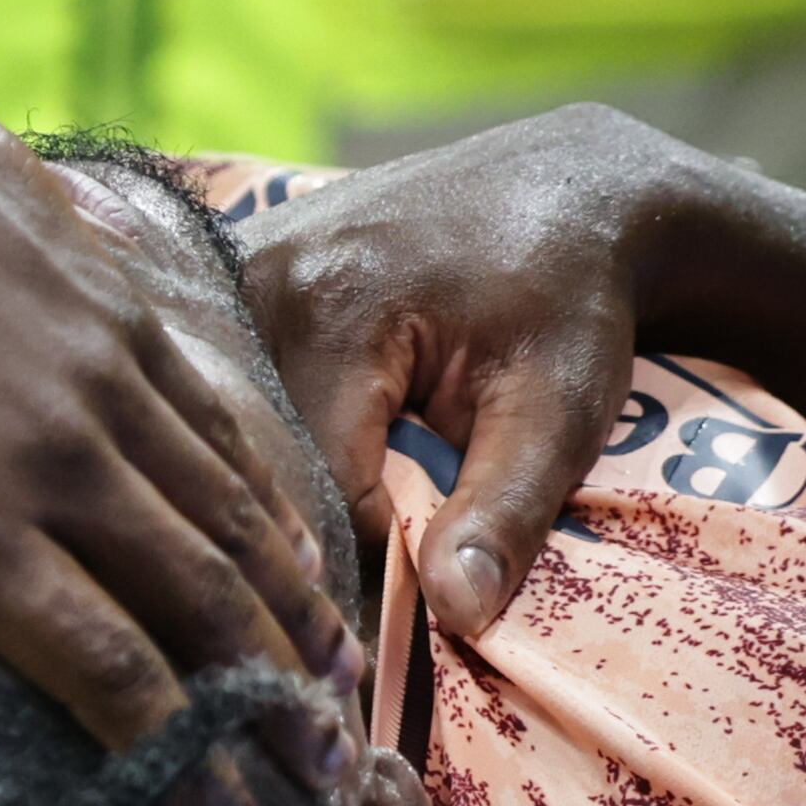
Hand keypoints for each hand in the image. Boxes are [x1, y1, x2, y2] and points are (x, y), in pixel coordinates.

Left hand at [0, 90, 354, 805]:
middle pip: (199, 607)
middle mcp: (56, 461)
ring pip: (232, 518)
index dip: (180, 764)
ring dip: (293, 611)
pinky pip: (225, 428)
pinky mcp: (131, 316)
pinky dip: (273, 503)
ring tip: (336, 690)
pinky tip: (306, 558)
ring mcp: (106, 380)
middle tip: (320, 780)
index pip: (105, 672)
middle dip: (269, 705)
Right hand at [242, 105, 680, 636]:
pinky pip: (237, 387)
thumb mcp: (560, 411)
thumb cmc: (571, 300)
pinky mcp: (234, 272)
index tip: (404, 618)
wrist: (567, 185)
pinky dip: (277, 439)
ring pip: (241, 429)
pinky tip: (323, 464)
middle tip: (372, 592)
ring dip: (290, 488)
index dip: (359, 565)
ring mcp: (236, 268)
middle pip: (261, 458)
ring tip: (352, 526)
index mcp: (329, 310)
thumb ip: (505, 513)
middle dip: (317, 533)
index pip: (311, 489)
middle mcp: (259, 279)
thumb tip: (453, 621)